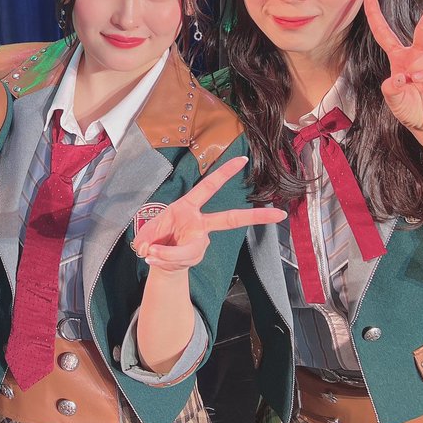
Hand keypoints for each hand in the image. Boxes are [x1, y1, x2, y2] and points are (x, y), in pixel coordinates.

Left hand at [131, 155, 285, 272]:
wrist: (156, 259)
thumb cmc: (154, 239)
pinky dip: (163, 262)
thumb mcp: (144, 236)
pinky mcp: (197, 256)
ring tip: (150, 253)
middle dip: (255, 217)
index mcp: (187, 207)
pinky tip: (155, 260)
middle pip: (230, 219)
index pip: (208, 187)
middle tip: (278, 214)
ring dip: (166, 255)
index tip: (242, 160)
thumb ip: (148, 243)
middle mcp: (199, 223)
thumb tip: (153, 252)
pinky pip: (180, 261)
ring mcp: (201, 241)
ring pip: (189, 250)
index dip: (224, 173)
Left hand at [363, 0, 422, 137]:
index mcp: (400, 58)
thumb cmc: (410, 110)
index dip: (376, 15)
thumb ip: (391, 90)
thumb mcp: (393, 100)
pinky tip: (420, 81)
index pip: (385, 33)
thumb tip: (399, 77)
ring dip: (420, 67)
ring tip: (414, 83)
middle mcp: (418, 56)